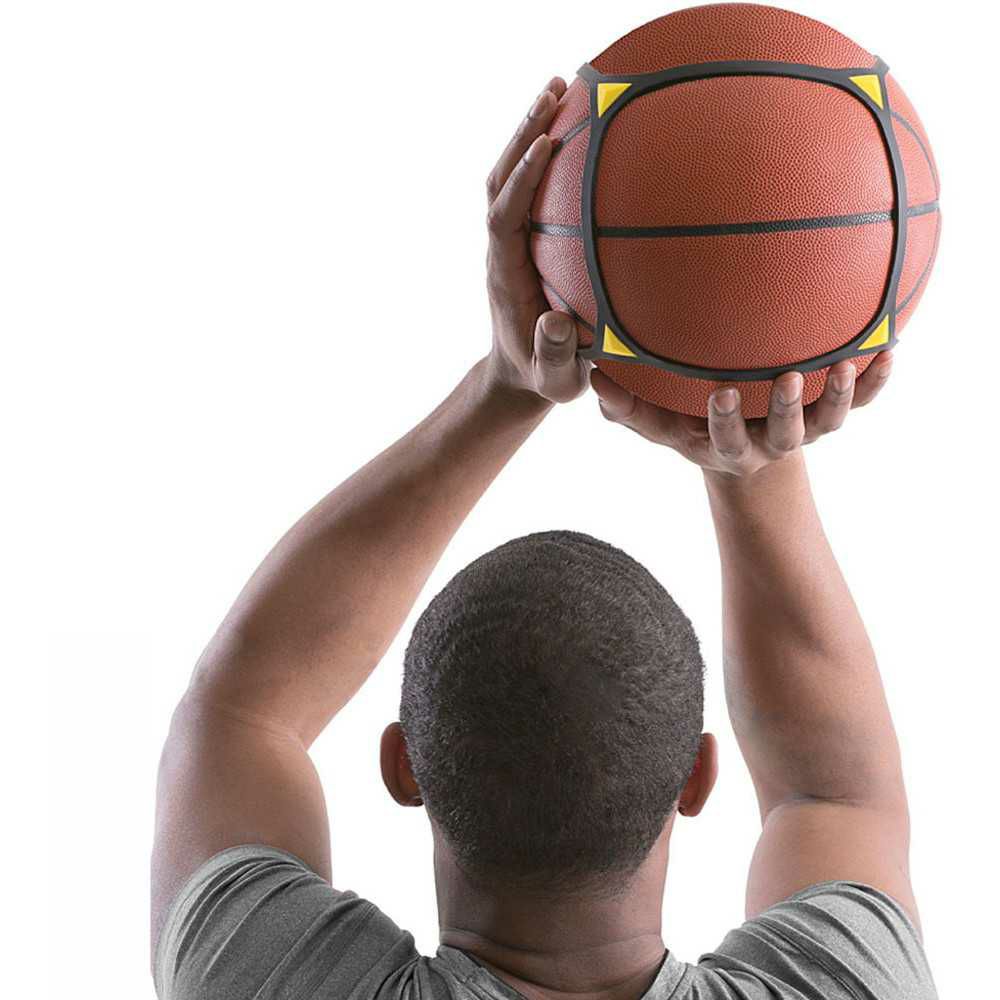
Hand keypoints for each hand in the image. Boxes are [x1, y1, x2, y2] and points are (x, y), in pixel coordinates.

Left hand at [483, 77, 590, 404]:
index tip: (546, 143)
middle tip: (556, 89)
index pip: (503, 216)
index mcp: (505, 276)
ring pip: (510, 176)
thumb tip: (554, 321)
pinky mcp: (524, 239)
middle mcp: (500, 250)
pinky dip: (544, 152)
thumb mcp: (553, 380)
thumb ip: (553, 356)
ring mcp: (510, 242)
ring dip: (530, 131)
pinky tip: (575, 126)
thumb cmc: (541, 378)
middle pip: (499, 180)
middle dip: (523, 133)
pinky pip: (529, 188)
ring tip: (562, 86)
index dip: (522, 179)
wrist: (520, 374)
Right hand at [591, 354, 892, 476]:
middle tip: (785, 378)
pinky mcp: (830, 414)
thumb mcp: (661, 425)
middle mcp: (768, 442)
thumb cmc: (694, 427)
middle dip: (785, 411)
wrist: (747, 452)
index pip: (723, 437)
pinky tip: (890, 349)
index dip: (725, 421)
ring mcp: (804, 429)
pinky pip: (860, 402)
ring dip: (837, 396)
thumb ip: (629, 408)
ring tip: (843, 364)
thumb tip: (592, 379)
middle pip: (783, 435)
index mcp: (726, 445)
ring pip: (826, 421)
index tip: (721, 394)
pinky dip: (875, 381)